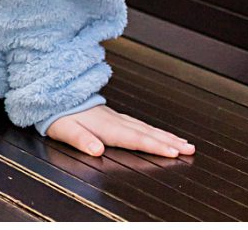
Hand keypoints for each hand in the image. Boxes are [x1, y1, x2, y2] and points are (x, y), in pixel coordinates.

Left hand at [45, 104, 193, 158]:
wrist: (56, 96)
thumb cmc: (60, 116)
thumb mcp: (66, 131)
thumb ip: (82, 140)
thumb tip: (97, 150)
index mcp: (107, 127)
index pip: (136, 139)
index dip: (155, 147)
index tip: (174, 152)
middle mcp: (117, 121)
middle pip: (148, 133)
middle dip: (170, 142)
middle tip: (190, 148)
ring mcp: (118, 118)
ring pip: (147, 128)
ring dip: (167, 136)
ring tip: (184, 143)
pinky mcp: (116, 118)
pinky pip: (141, 125)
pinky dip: (155, 131)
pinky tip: (161, 134)